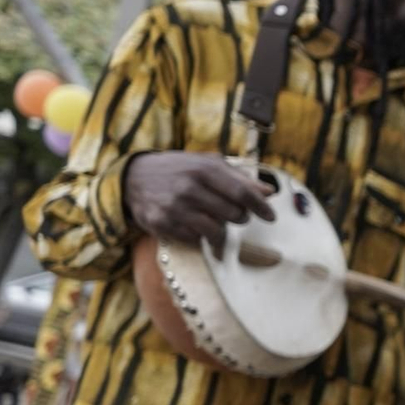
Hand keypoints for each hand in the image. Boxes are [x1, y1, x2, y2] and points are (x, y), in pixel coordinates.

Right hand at [123, 153, 274, 253]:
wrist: (133, 177)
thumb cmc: (179, 170)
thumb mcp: (206, 164)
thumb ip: (239, 178)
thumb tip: (269, 192)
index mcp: (203, 169)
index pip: (242, 192)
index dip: (261, 207)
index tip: (271, 217)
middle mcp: (189, 188)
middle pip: (233, 214)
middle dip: (240, 217)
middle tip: (235, 213)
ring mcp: (175, 208)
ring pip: (217, 231)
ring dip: (222, 229)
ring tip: (216, 219)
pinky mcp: (163, 224)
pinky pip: (196, 239)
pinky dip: (201, 236)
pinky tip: (195, 224)